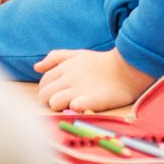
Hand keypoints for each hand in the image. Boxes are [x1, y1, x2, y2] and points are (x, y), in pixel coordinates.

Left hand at [34, 46, 154, 112]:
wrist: (128, 69)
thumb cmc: (102, 63)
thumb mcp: (78, 54)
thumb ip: (56, 57)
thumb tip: (36, 67)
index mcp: (64, 67)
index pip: (43, 83)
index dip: (48, 91)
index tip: (58, 95)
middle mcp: (68, 77)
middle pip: (44, 95)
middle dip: (49, 101)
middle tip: (63, 103)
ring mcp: (79, 88)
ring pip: (53, 102)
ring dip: (59, 107)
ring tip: (71, 106)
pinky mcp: (91, 100)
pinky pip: (73, 106)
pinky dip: (74, 109)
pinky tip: (81, 107)